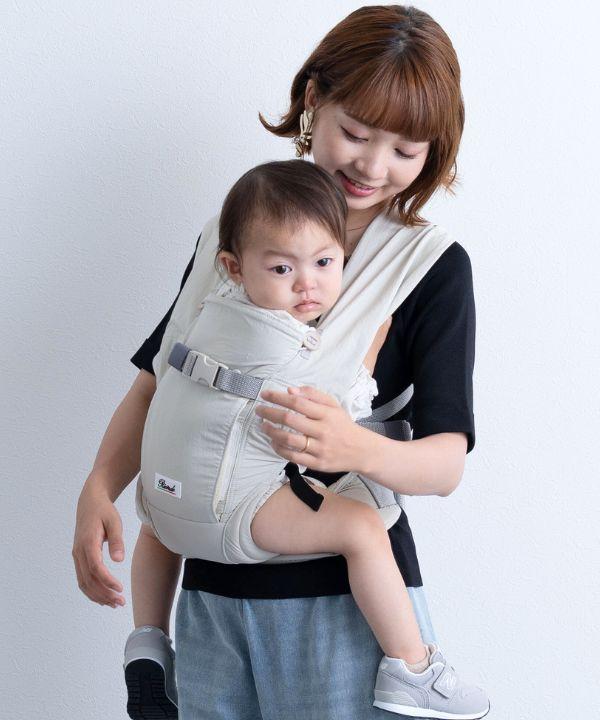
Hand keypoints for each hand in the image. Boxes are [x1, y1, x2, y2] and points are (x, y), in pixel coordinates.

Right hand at [72, 481, 125, 607]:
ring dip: (98, 596)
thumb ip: (117, 540)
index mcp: (88, 542)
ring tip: (115, 604)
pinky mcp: (79, 558)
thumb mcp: (114, 521)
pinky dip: (92, 591)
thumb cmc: (104, 511)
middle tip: (121, 602)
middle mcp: (79, 552)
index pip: (95, 567)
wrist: (90, 503)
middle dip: (104, 594)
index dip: (107, 580)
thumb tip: (119, 560)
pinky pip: (83, 579)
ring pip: (84, 582)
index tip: (120, 589)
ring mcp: (77, 556)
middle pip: (89, 579)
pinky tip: (104, 597)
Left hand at [255, 385, 367, 472]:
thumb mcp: (333, 405)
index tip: (265, 395)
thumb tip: (289, 390)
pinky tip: (273, 441)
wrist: (361, 450)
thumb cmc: (343, 425)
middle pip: (290, 420)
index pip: (298, 403)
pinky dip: (279, 449)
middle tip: (259, 410)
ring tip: (263, 426)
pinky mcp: (317, 463)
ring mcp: (320, 449)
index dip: (278, 398)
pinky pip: (293, 457)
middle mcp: (323, 431)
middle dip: (270, 413)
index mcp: (327, 414)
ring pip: (289, 440)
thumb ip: (313, 395)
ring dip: (271, 432)